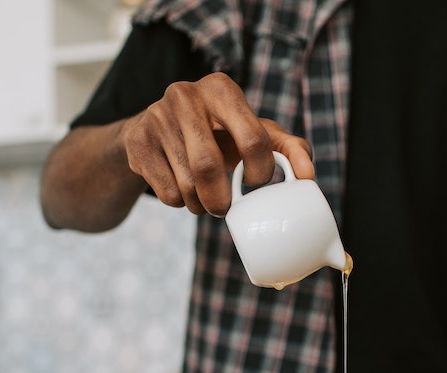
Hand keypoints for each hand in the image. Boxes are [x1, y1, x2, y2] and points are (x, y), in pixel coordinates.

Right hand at [118, 72, 313, 216]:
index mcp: (222, 89)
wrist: (155, 131)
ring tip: (203, 199)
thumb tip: (309, 176)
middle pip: (210, 166)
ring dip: (200, 205)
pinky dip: (179, 204)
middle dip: (222, 201)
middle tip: (225, 209)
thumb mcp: (255, 132)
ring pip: (187, 184)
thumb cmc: (218, 134)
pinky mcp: (137, 141)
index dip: (259, 173)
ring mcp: (156, 116)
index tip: (254, 182)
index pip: (253, 140)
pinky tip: (180, 189)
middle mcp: (186, 95)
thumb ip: (288, 149)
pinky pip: (166, 193)